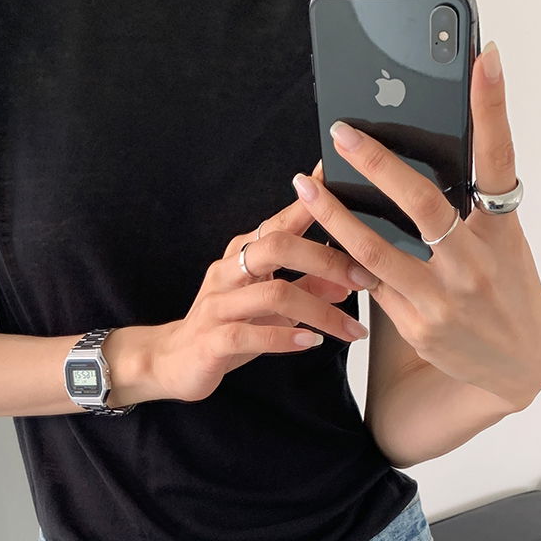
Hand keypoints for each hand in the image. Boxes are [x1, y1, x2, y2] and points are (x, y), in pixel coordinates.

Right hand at [153, 160, 377, 402]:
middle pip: (278, 246)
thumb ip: (308, 288)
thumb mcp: (273, 306)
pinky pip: (249, 335)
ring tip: (350, 329)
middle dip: (326, 258)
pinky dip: (285, 337)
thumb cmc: (229, 327)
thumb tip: (350, 279)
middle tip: (365, 278)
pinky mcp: (211, 340)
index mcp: (244, 254)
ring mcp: (218, 304)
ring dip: (319, 311)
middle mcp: (229, 271)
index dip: (313, 200)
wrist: (176, 362)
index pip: (282, 220)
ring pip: (272, 293)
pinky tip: (310, 343)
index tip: (342, 178)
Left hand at [290, 42, 540, 408]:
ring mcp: (444, 298)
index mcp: (502, 230)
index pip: (498, 159)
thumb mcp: (503, 242)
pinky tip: (321, 239)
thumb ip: (470, 206)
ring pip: (376, 249)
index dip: (492, 107)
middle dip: (376, 163)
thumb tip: (423, 163)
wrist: (520, 361)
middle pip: (421, 202)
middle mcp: (475, 262)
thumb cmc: (508, 288)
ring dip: (335, 215)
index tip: (484, 60)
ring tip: (305, 187)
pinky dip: (346, 260)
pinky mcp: (419, 326)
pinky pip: (372, 285)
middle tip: (342, 132)